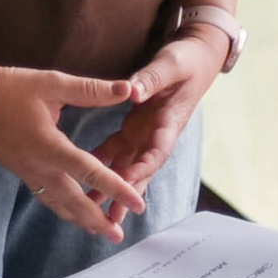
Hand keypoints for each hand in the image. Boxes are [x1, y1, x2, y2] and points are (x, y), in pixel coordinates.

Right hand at [0, 64, 145, 240]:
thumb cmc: (10, 88)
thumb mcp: (51, 83)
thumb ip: (90, 90)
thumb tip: (128, 89)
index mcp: (50, 146)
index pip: (91, 172)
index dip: (117, 189)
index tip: (138, 203)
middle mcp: (38, 166)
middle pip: (73, 202)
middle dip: (97, 220)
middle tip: (118, 235)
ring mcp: (27, 172)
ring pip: (57, 204)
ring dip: (80, 219)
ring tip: (100, 230)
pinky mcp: (20, 172)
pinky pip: (46, 197)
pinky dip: (63, 208)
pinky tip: (73, 211)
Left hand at [89, 30, 228, 195]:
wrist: (195, 59)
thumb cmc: (187, 60)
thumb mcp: (171, 65)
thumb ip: (152, 79)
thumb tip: (132, 91)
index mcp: (170, 122)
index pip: (158, 152)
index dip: (142, 169)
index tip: (126, 184)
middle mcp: (158, 135)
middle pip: (142, 170)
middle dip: (126, 194)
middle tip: (111, 218)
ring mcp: (145, 134)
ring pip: (126, 166)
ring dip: (110, 185)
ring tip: (91, 206)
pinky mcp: (134, 128)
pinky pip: (114, 149)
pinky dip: (99, 162)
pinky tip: (81, 172)